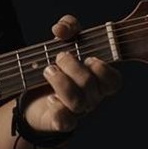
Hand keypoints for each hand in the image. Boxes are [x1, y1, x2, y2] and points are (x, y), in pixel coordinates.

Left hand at [23, 15, 121, 133]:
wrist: (33, 93)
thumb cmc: (57, 65)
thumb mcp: (63, 41)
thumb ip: (68, 27)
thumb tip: (61, 29)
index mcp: (98, 79)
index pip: (113, 80)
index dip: (102, 68)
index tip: (87, 56)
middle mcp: (91, 97)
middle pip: (90, 85)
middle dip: (72, 66)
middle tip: (59, 57)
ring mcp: (77, 111)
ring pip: (78, 102)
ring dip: (60, 81)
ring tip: (48, 70)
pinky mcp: (60, 121)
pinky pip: (64, 121)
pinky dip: (57, 109)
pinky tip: (50, 99)